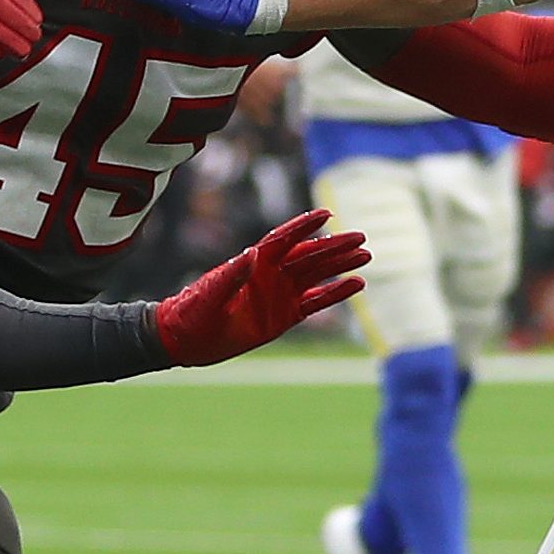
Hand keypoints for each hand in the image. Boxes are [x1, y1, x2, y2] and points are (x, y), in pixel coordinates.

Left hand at [154, 208, 370, 365]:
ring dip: (340, 265)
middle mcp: (271, 274)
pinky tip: (357, 284)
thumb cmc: (192, 314)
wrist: (186, 340)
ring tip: (367, 255)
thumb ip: (231, 275)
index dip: (305, 226)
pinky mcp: (285, 315)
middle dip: (334, 245)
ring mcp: (280, 294)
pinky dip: (336, 293)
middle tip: (361, 236)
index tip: (326, 213)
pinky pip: (316, 301)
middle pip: (309, 254)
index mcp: (254, 263)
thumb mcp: (209, 295)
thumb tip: (252, 253)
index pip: (285, 239)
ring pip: (317, 275)